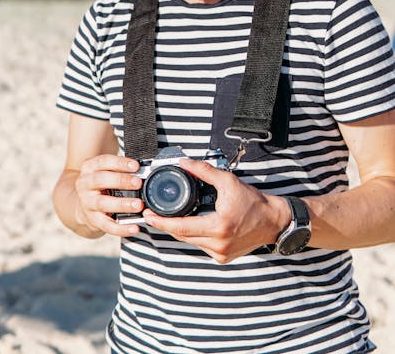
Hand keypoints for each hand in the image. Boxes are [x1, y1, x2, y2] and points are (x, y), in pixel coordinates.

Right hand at [74, 154, 143, 236]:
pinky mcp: (92, 219)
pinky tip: (134, 227)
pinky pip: (107, 225)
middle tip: (138, 183)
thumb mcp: (106, 171)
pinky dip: (121, 228)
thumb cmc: (102, 183)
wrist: (84, 203)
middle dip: (121, 181)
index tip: (136, 165)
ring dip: (122, 204)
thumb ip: (120, 169)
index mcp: (89, 168)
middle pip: (101, 180)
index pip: (103, 161)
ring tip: (138, 205)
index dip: (120, 163)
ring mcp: (86, 203)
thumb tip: (144, 169)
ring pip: (103, 203)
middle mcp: (84, 184)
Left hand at [142, 159, 289, 262]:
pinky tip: (190, 224)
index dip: (161, 222)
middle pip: (182, 236)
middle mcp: (218, 245)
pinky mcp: (223, 257)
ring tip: (168, 217)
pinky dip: (193, 235)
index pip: (180, 227)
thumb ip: (204, 172)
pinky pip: (201, 246)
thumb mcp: (228, 181)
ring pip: (191, 242)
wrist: (274, 221)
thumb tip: (184, 163)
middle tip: (152, 214)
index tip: (148, 215)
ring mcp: (221, 254)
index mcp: (218, 227)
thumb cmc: (254, 202)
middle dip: (166, 225)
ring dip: (180, 230)